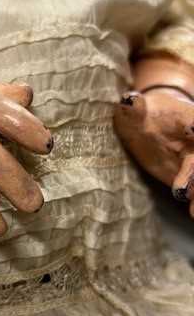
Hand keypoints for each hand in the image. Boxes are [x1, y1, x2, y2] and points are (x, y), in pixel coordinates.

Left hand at [114, 87, 193, 215]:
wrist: (147, 124)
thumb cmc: (141, 112)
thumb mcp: (134, 108)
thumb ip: (133, 107)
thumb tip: (129, 100)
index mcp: (190, 117)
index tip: (193, 128)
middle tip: (183, 190)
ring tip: (193, 212)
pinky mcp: (189, 180)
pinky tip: (193, 215)